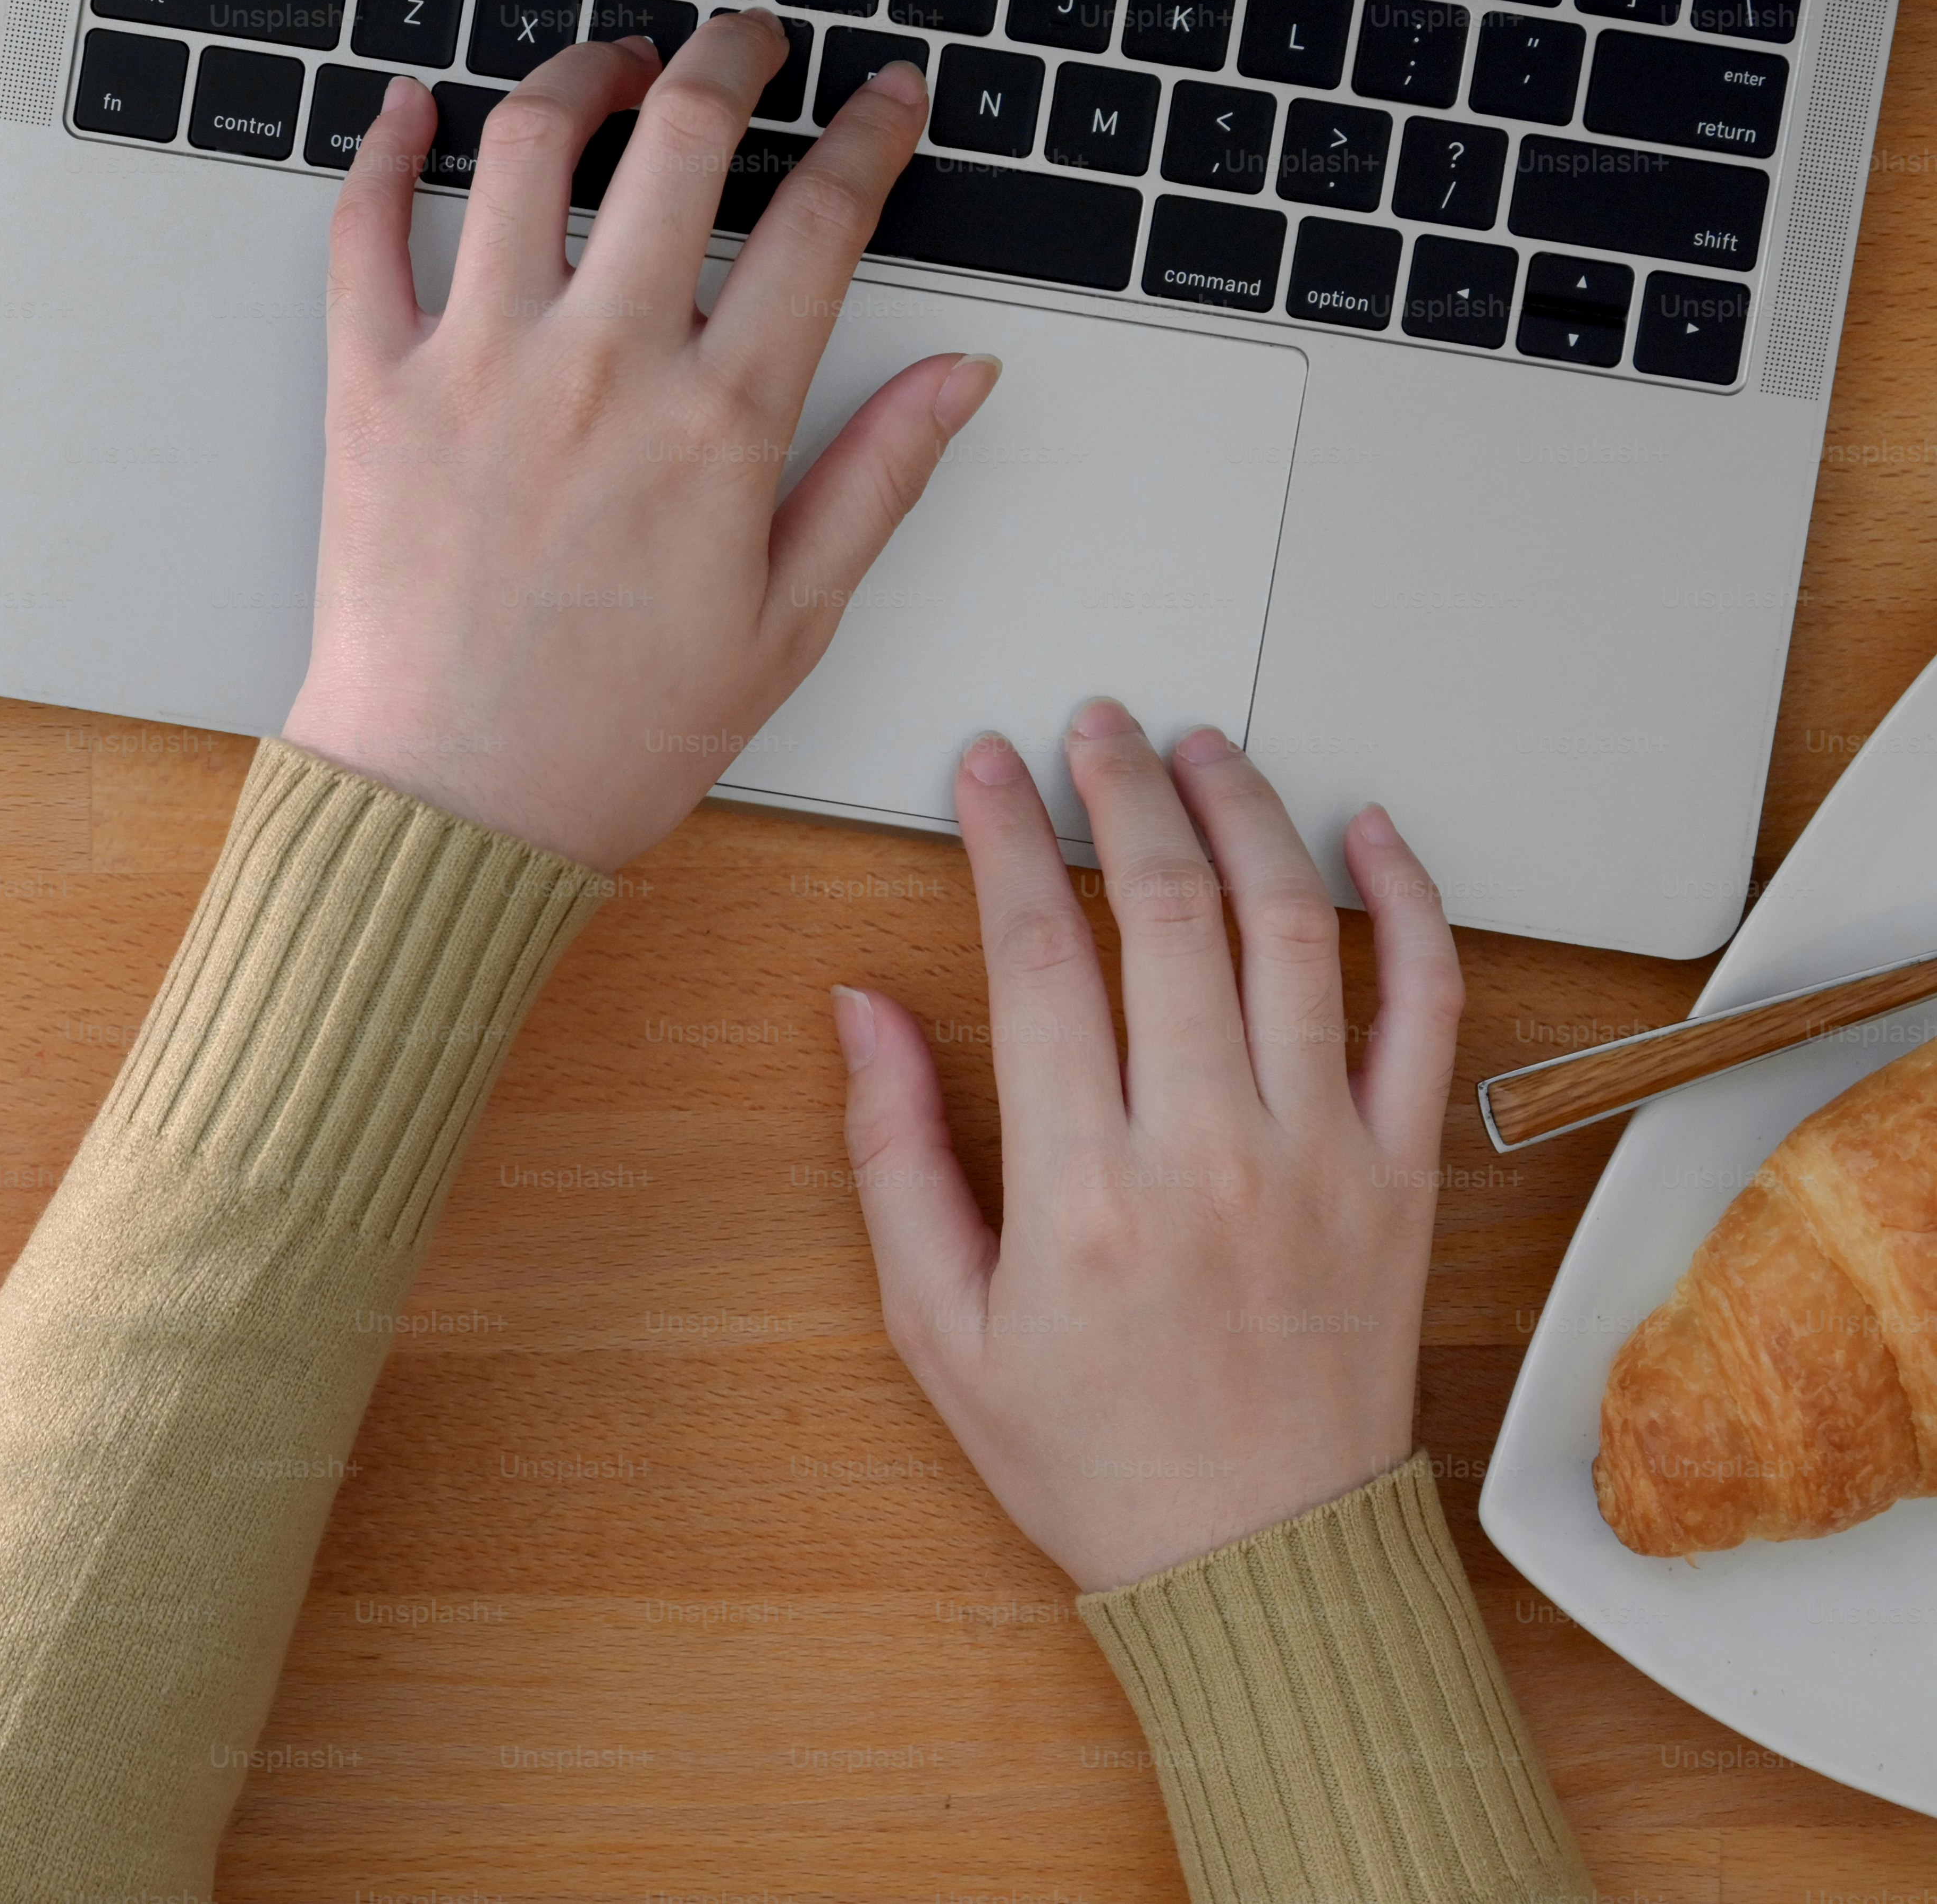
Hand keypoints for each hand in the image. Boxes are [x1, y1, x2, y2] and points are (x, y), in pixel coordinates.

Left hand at [280, 21, 1001, 872]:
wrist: (452, 809)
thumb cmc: (612, 735)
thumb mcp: (788, 622)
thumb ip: (878, 479)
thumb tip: (962, 377)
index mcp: (719, 423)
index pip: (819, 220)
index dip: (867, 136)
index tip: (884, 103)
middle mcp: (601, 367)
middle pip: (678, 137)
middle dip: (731, 57)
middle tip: (748, 43)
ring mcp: (477, 365)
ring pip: (527, 147)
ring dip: (579, 74)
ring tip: (612, 65)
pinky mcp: (373, 389)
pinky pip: (366, 232)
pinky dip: (386, 150)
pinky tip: (411, 109)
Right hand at [833, 701, 1464, 1592]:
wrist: (1258, 1558)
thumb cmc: (1093, 1454)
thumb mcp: (939, 1324)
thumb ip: (894, 1154)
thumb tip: (863, 1010)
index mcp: (1080, 1187)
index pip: (1037, 952)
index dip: (1006, 837)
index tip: (987, 772)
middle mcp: (1209, 1149)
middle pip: (1165, 909)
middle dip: (1121, 791)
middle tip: (1091, 731)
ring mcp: (1322, 1152)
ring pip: (1294, 926)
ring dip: (1246, 813)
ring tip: (1202, 751)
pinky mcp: (1405, 1172)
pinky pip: (1426, 1005)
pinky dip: (1408, 903)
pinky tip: (1372, 836)